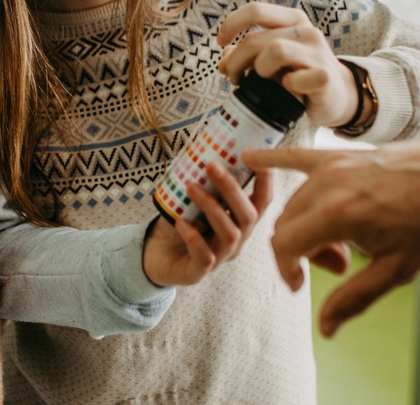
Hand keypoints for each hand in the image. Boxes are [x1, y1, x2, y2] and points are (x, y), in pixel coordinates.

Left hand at [142, 162, 269, 286]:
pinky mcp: (199, 272)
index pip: (262, 202)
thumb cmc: (179, 224)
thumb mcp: (194, 200)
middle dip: (232, 189)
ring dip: (211, 207)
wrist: (154, 256)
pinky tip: (181, 223)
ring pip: (230, 234)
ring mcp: (220, 257)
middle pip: (248, 216)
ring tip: (190, 187)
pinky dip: (194, 237)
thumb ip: (204, 181)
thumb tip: (204, 147)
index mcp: (239, 222)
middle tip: (212, 165)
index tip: (255, 158)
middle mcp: (236, 240)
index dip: (265, 182)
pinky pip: (205, 256)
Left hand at [216, 2, 357, 126]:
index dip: (231, 24)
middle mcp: (307, 31)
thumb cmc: (298, 74)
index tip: (220, 42)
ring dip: (259, 70)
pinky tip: (289, 89)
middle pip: (255, 39)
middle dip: (236, 61)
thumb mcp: (271, 60)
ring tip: (260, 82)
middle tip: (234, 78)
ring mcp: (318, 52)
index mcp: (292, 20)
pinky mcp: (324, 76)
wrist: (338, 96)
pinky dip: (286, 86)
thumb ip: (246, 56)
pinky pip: (294, 78)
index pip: (255, 10)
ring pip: (274, 51)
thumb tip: (223, 62)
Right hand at [241, 138, 419, 336]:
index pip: (284, 245)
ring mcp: (332, 165)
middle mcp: (328, 185)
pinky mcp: (340, 154)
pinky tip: (249, 156)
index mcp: (339, 214)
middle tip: (340, 264)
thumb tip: (326, 328)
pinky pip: (296, 157)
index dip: (286, 270)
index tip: (301, 285)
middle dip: (301, 251)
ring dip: (305, 225)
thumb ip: (354, 298)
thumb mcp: (397, 269)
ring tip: (344, 242)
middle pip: (286, 224)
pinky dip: (272, 158)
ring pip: (294, 202)